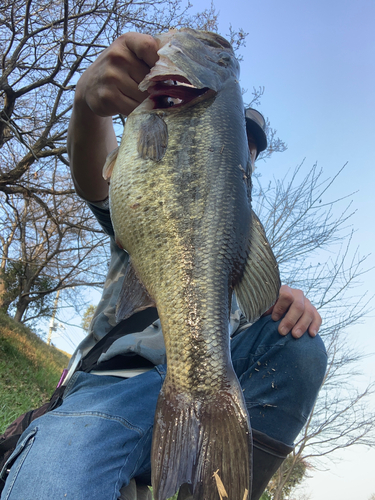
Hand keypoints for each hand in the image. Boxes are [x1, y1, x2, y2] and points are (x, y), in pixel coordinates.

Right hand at [68, 33, 158, 201]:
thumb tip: (182, 78)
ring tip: (146, 101)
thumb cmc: (122, 70)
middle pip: (151, 79)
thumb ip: (154, 59)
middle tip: (160, 94)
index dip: (164, 65)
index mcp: (128, 41)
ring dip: (149, 103)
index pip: (152, 48)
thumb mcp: (134, 56)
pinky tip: (137, 108)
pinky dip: (139, 111)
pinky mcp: (107, 96)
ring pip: (144, 96)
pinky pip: (133, 108)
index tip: (171, 76)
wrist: (91, 85)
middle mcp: (117, 55)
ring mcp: (110, 76)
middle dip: (158, 90)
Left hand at [263, 285, 321, 337]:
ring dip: (302, 325)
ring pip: (309, 312)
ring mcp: (307, 302)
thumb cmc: (269, 308)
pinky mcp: (313, 311)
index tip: (274, 319)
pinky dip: (315, 326)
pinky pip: (317, 318)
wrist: (279, 308)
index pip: (286, 296)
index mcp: (285, 290)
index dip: (280, 308)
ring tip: (295, 336)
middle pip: (298, 306)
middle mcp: (297, 294)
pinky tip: (311, 334)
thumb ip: (265, 308)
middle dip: (290, 320)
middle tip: (282, 332)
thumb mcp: (265, 306)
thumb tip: (265, 313)